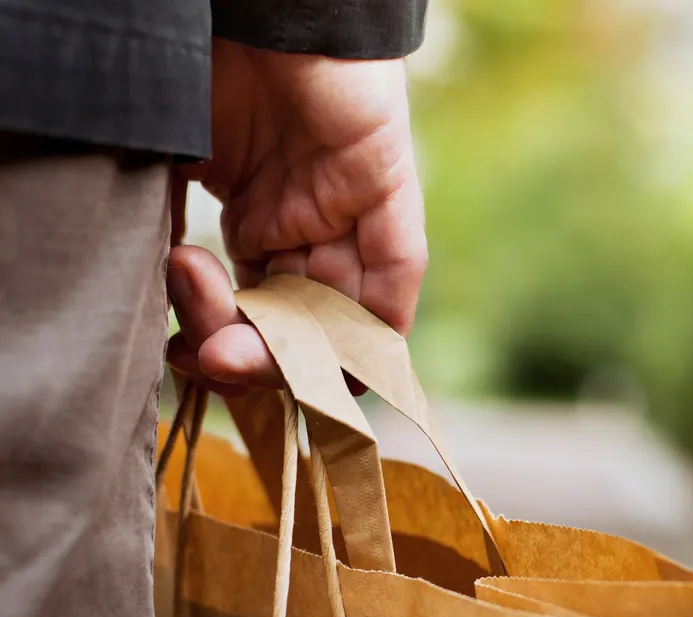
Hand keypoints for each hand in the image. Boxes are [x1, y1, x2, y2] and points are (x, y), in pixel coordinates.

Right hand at [167, 38, 425, 392]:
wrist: (251, 8)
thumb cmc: (201, 65)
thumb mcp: (172, 162)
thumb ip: (165, 225)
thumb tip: (146, 302)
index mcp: (259, 215)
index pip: (256, 305)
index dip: (224, 342)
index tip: (182, 354)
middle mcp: (308, 220)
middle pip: (296, 319)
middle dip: (250, 354)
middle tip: (203, 354)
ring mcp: (347, 205)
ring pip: (340, 308)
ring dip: (294, 351)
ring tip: (232, 349)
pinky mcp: (387, 182)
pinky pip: (396, 267)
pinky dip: (374, 319)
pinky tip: (334, 356)